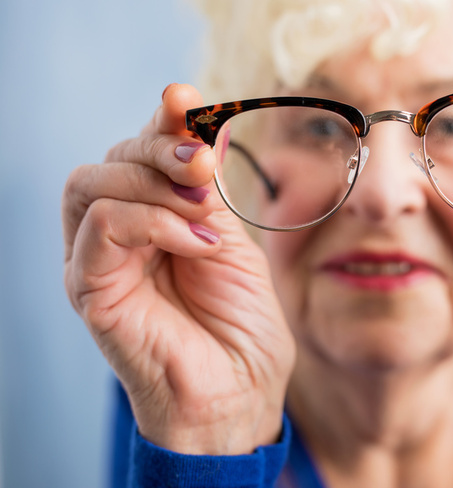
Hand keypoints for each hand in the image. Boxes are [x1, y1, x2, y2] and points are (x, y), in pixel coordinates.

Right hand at [62, 84, 294, 454]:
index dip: (163, 123)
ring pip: (93, 182)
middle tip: (203, 163)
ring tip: (204, 213)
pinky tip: (197, 242)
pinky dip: (153, 220)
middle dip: (161, 147)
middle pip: (112, 159)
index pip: (143, 154)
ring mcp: (97, 261)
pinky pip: (102, 224)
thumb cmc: (241, 326)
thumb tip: (195, 124)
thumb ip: (206, 191)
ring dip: (154, 182)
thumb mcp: (232, 241)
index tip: (187, 101)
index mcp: (154, 220)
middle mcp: (117, 235)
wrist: (240, 391)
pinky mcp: (88, 287)